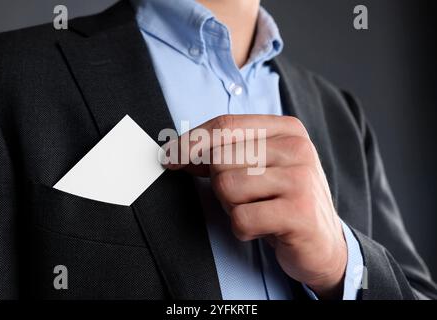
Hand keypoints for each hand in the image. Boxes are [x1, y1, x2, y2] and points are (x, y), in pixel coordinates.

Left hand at [163, 115, 347, 298]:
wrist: (323, 242)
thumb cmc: (282, 200)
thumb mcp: (260, 166)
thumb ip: (226, 151)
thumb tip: (175, 151)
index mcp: (287, 129)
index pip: (225, 125)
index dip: (190, 142)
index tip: (168, 157)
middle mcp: (297, 148)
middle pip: (220, 158)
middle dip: (219, 184)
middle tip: (245, 198)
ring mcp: (301, 179)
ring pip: (227, 187)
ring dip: (232, 207)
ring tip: (257, 211)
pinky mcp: (299, 212)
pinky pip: (241, 218)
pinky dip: (243, 229)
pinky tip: (264, 229)